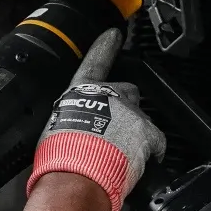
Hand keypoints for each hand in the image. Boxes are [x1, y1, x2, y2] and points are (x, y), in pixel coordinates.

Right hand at [26, 30, 166, 210]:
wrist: (76, 174)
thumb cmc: (60, 157)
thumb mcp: (54, 132)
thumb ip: (68, 124)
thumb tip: (68, 134)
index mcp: (80, 93)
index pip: (94, 63)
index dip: (104, 48)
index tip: (113, 35)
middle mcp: (108, 95)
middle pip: (126, 92)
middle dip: (126, 109)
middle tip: (117, 132)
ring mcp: (130, 112)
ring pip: (141, 119)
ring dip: (136, 135)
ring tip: (123, 157)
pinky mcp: (147, 132)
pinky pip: (156, 141)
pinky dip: (152, 152)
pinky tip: (140, 165)